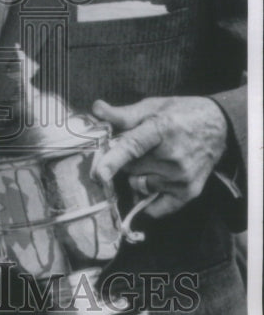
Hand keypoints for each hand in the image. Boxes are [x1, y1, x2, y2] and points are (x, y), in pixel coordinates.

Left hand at [90, 96, 227, 217]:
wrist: (219, 127)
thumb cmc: (180, 114)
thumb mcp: (153, 107)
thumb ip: (123, 114)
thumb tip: (96, 109)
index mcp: (161, 129)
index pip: (133, 147)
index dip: (113, 160)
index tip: (99, 173)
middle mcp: (173, 156)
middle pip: (130, 167)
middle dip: (125, 160)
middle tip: (139, 149)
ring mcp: (181, 177)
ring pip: (139, 184)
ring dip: (138, 176)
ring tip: (153, 161)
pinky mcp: (188, 192)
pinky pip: (157, 208)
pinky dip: (149, 199)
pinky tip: (155, 182)